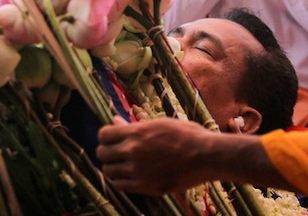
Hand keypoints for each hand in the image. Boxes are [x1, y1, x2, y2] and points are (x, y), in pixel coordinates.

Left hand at [97, 117, 216, 195]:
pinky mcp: (146, 186)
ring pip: (108, 171)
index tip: (111, 139)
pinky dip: (120, 180)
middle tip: (115, 152)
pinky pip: (120, 185)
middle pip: (102, 153)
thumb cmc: (186, 135)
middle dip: (106, 152)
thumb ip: (134, 126)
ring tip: (122, 165)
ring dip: (112, 167)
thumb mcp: (160, 124)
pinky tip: (128, 176)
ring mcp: (138, 171)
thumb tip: (115, 121)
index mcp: (137, 132)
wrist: (205, 156)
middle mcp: (133, 151)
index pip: (104, 135)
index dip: (106, 136)